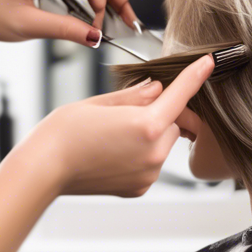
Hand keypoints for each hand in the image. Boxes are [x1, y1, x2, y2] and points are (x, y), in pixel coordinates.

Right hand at [17, 54, 214, 196]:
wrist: (42, 170)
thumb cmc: (62, 134)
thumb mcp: (98, 102)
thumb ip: (134, 96)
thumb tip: (157, 88)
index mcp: (145, 125)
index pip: (180, 95)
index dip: (195, 76)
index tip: (209, 63)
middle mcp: (153, 153)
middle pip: (172, 122)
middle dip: (158, 113)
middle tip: (126, 111)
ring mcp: (147, 174)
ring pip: (163, 143)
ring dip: (150, 134)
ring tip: (113, 134)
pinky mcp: (140, 188)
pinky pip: (151, 162)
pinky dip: (141, 153)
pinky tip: (113, 151)